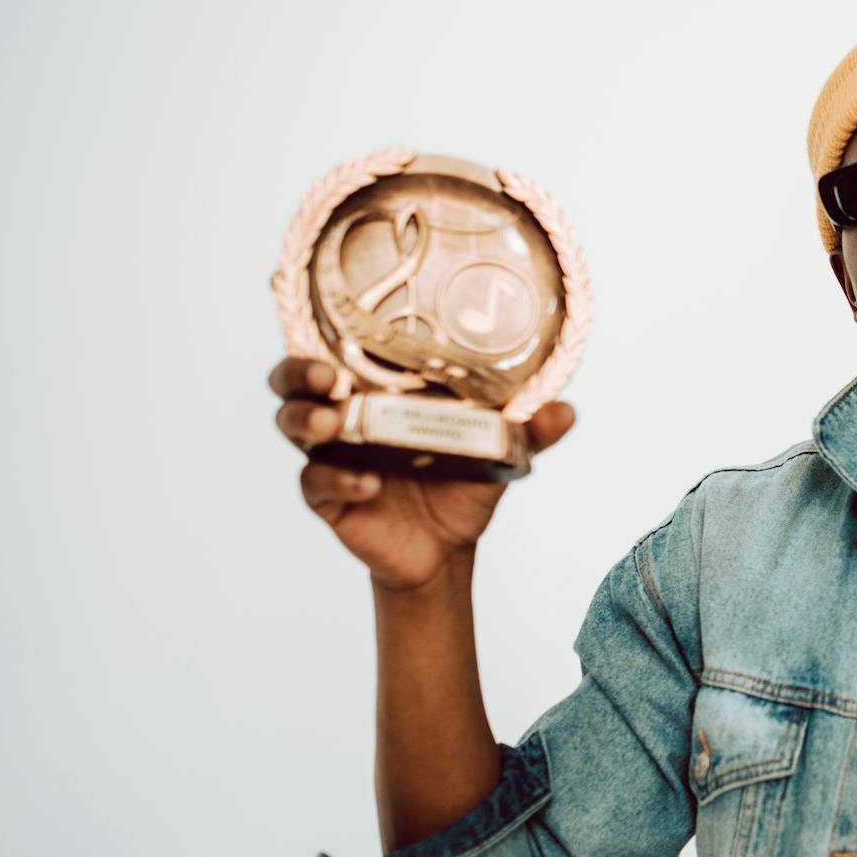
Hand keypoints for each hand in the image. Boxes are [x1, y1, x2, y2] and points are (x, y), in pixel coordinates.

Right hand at [268, 357, 575, 590]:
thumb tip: (565, 410)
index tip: (319, 310)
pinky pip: (315, 481)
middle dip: (299, 371)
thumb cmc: (462, 481)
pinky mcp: (329, 496)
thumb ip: (529, 429)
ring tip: (333, 422)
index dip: (319, 328)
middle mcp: (346, 414)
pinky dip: (338, 478)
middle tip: (327, 376)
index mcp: (379, 389)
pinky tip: (368, 482)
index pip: (335, 348)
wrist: (448, 546)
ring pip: (291, 425)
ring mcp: (332, 454)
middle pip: (292, 381)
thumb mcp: (498, 450)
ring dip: (306, 418)